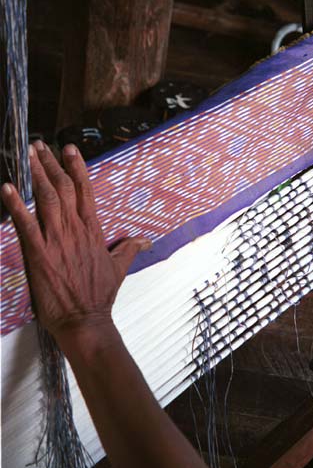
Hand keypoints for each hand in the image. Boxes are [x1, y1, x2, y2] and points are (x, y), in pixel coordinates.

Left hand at [1, 142, 151, 342]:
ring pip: (47, 199)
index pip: (85, 191)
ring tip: (29, 156)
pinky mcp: (39, 254)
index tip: (69, 149)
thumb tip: (144, 240)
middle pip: (63, 188)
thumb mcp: (119, 268)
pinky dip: (15, 206)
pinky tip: (7, 189)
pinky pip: (26, 225)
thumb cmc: (100, 296)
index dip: (77, 167)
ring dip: (36, 175)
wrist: (86, 321)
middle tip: (41, 146)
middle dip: (51, 164)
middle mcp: (75, 230)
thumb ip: (130, 248)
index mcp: (93, 230)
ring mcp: (57, 240)